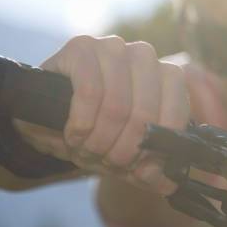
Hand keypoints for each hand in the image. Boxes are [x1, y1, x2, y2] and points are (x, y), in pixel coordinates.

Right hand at [13, 35, 188, 194]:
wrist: (50, 117)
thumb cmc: (99, 132)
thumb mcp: (127, 157)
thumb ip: (149, 169)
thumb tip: (164, 180)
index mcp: (167, 76)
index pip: (176, 112)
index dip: (154, 148)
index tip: (136, 166)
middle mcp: (145, 56)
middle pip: (144, 113)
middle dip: (123, 149)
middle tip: (107, 161)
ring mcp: (114, 47)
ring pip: (117, 105)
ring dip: (100, 139)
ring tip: (87, 150)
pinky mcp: (81, 46)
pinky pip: (89, 91)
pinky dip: (81, 122)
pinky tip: (74, 134)